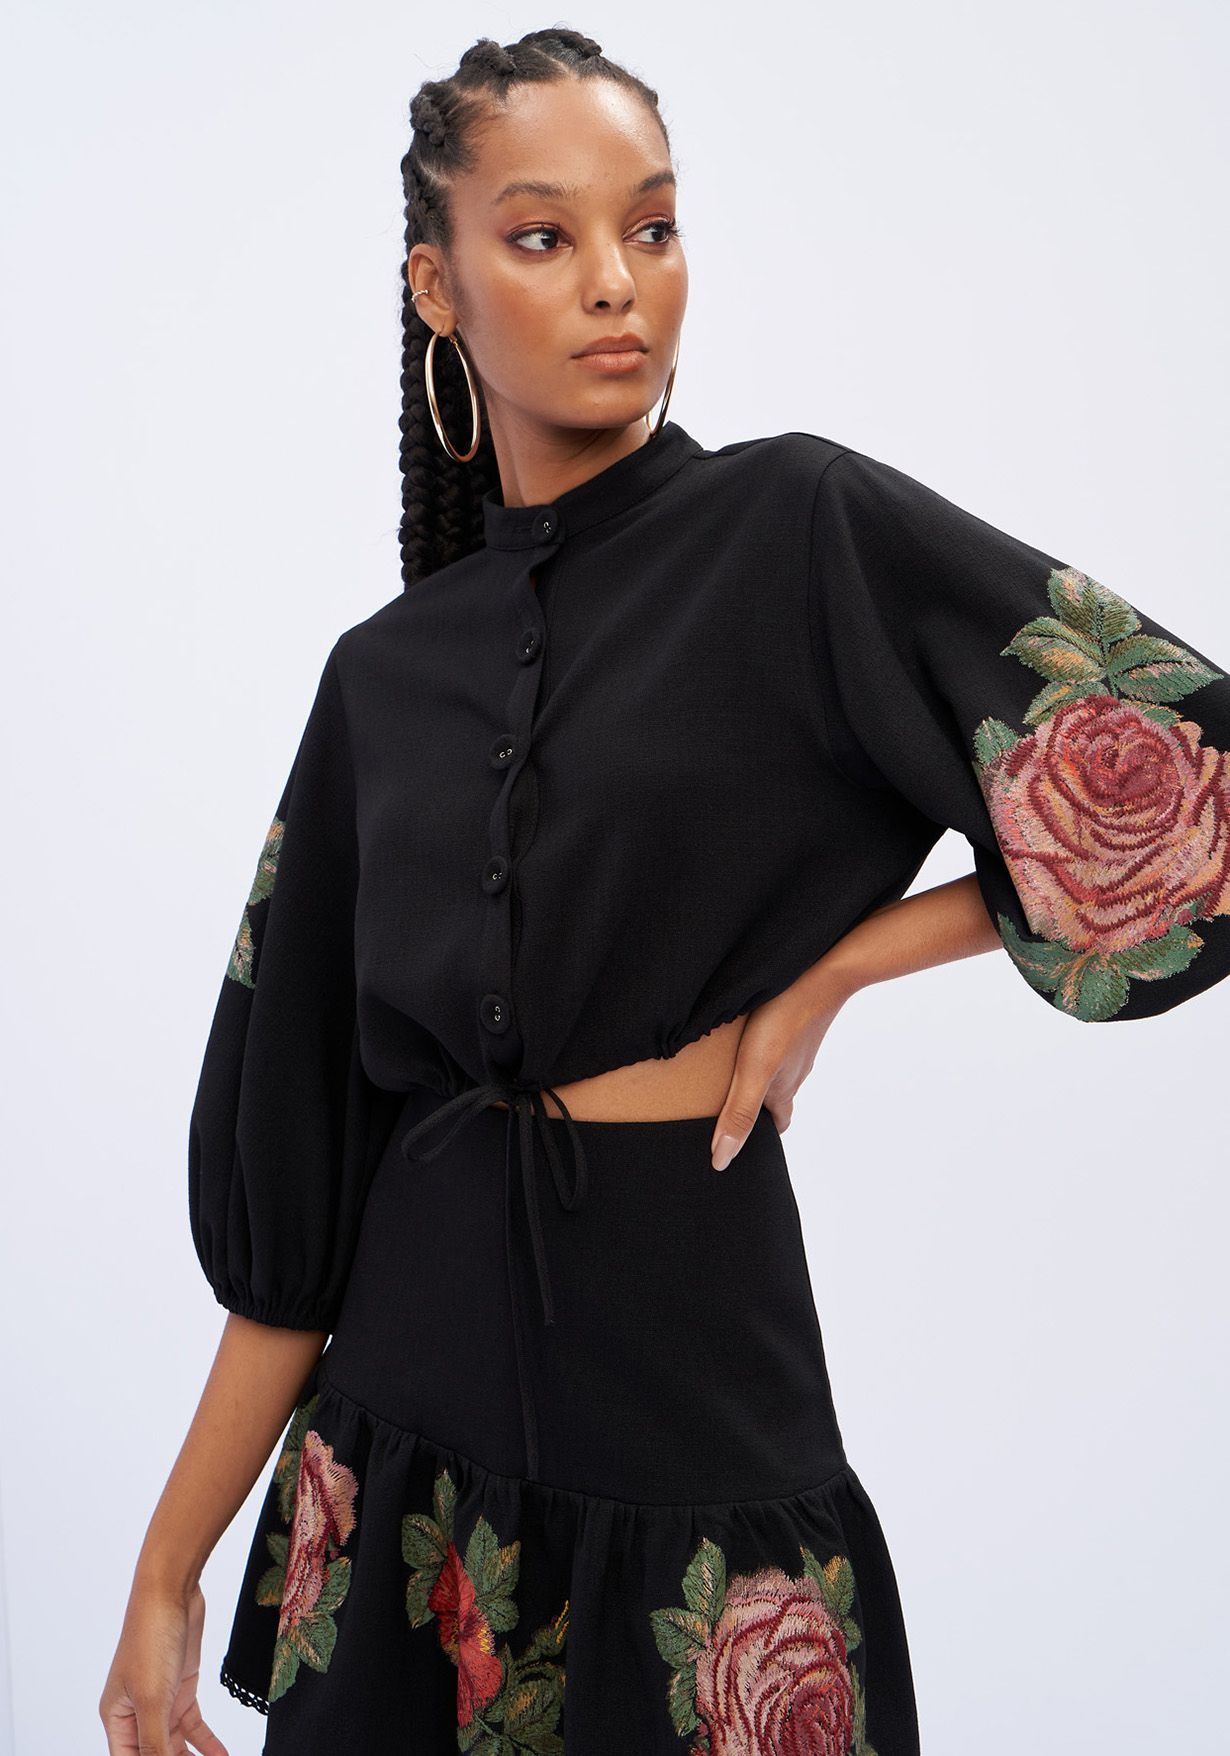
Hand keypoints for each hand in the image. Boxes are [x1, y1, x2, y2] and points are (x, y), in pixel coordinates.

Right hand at [99, 1580, 228, 1755]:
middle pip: (154, 1755)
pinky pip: (194, 1727)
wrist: (171, 1592)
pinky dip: (207, 1743)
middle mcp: (136, 1713)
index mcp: (117, 1718)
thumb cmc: (150, 1638)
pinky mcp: (181, 1689)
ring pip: (175, 1745)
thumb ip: (155, 1741)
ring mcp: (160, 1701)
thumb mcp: (152, 1697)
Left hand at [709, 964, 854, 1169]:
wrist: (823, 971)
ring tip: (733, 1074)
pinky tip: (754, 1036)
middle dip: (757, 1109)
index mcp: (783, 1090)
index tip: (742, 1143)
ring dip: (760, 1078)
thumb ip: (739, 1113)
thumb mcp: (753, 1070)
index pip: (776, 1125)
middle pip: (776, 1100)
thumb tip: (722, 1160)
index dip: (759, 1137)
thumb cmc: (784, 1020)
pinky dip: (768, 1051)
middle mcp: (794, 1072)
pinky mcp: (799, 1022)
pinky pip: (783, 1045)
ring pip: (779, 1072)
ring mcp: (800, 1047)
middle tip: (731, 1110)